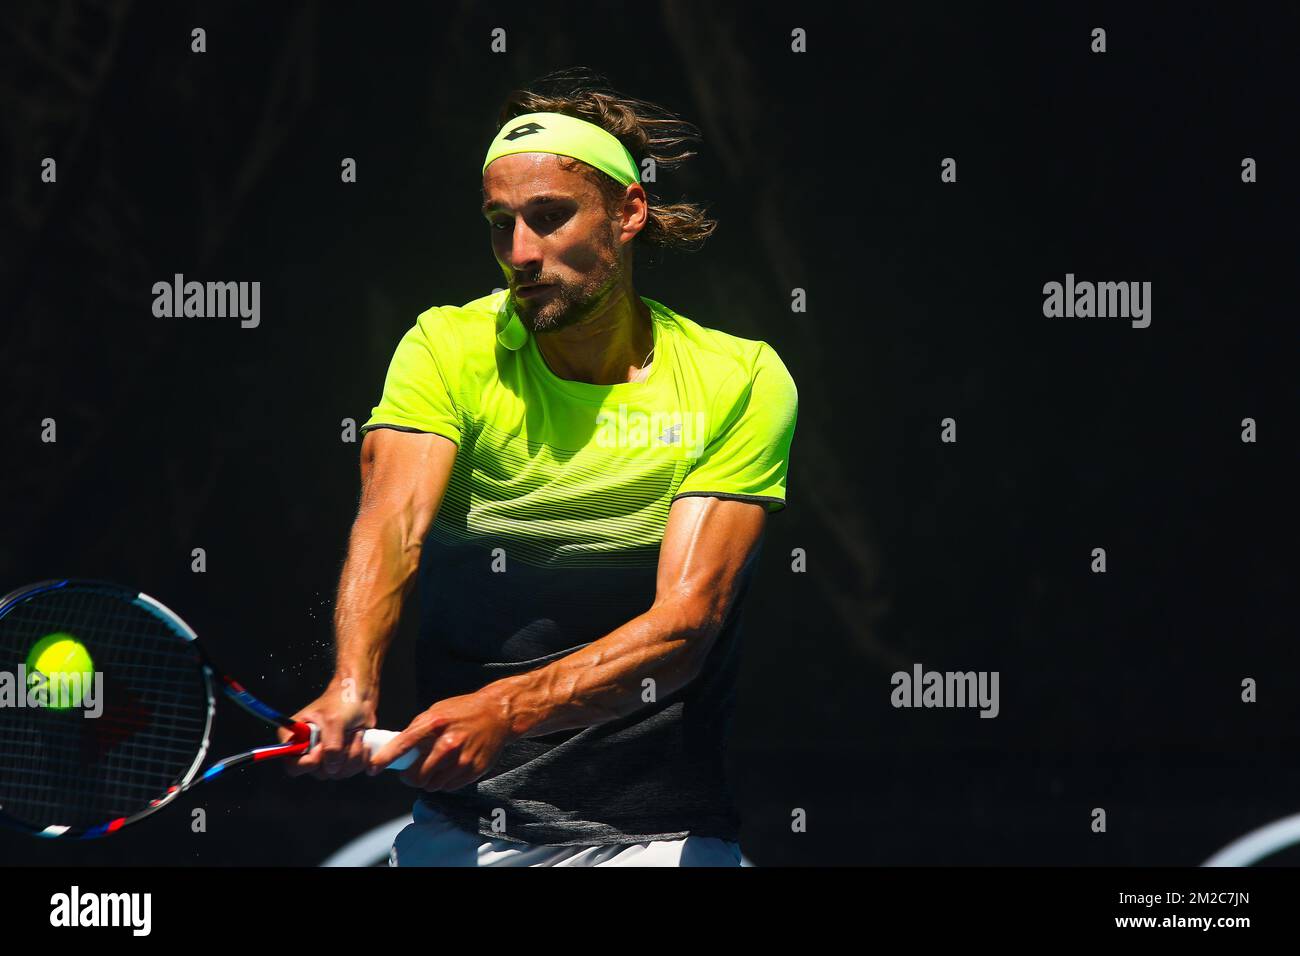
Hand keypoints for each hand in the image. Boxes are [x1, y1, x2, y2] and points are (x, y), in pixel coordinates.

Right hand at [280, 676, 376, 779]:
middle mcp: (307, 751)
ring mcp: (325, 757)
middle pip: (318, 772)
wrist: (360, 698)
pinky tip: (362, 741)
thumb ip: (331, 746)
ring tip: (355, 733)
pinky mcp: (341, 760)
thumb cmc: (341, 702)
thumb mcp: (334, 721)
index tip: (321, 749)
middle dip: (338, 756)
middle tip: (346, 735)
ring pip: (337, 773)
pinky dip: (360, 757)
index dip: (308, 763)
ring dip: (352, 754)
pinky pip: (350, 770)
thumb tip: (332, 767)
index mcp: (294, 738)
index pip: (292, 765)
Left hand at [367, 690, 513, 790]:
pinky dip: (444, 782)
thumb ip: (418, 729)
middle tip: (409, 773)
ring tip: (433, 769)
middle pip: (417, 775)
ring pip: (432, 785)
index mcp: (435, 724)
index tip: (372, 769)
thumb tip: (396, 749)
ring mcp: (462, 759)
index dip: (384, 759)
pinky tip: (448, 769)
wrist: (498, 713)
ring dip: (427, 781)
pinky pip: (448, 787)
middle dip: (409, 777)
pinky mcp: (473, 770)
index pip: (403, 745)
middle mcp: (448, 743)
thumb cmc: (463, 710)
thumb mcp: (437, 711)